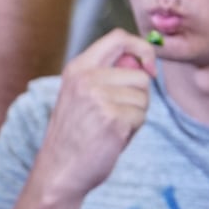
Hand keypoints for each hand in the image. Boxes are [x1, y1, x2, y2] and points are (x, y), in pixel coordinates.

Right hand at [30, 29, 155, 203]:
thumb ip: (109, 75)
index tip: (148, 68)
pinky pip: (141, 116)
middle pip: (141, 75)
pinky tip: (112, 138)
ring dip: (135, 115)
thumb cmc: (77, 134)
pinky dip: (133, 129)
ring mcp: (98, 97)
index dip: (142, 48)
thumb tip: (145, 63)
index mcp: (77, 68)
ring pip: (144, 97)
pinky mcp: (112, 118)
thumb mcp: (83, 95)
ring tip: (110, 127)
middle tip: (116, 114)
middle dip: (138, 96)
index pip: (119, 38)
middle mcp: (86, 78)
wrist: (59, 171)